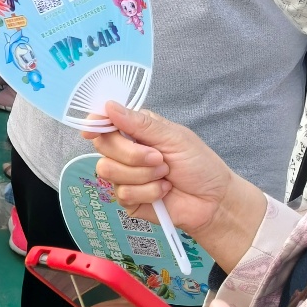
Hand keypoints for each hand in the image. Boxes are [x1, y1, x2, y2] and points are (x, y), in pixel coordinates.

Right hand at [84, 102, 265, 269]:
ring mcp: (124, 176)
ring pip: (109, 171)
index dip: (95, 124)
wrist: (214, 200)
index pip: (103, 123)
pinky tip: (163, 191)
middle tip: (159, 158)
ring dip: (143, 175)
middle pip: (103, 146)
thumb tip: (109, 106)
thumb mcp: (174, 137)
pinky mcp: (128, 199)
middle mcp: (125, 151)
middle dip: (133, 154)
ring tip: (165, 176)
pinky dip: (148, 192)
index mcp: (134, 130)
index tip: (92, 130)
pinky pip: (123, 193)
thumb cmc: (199, 164)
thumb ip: (140, 123)